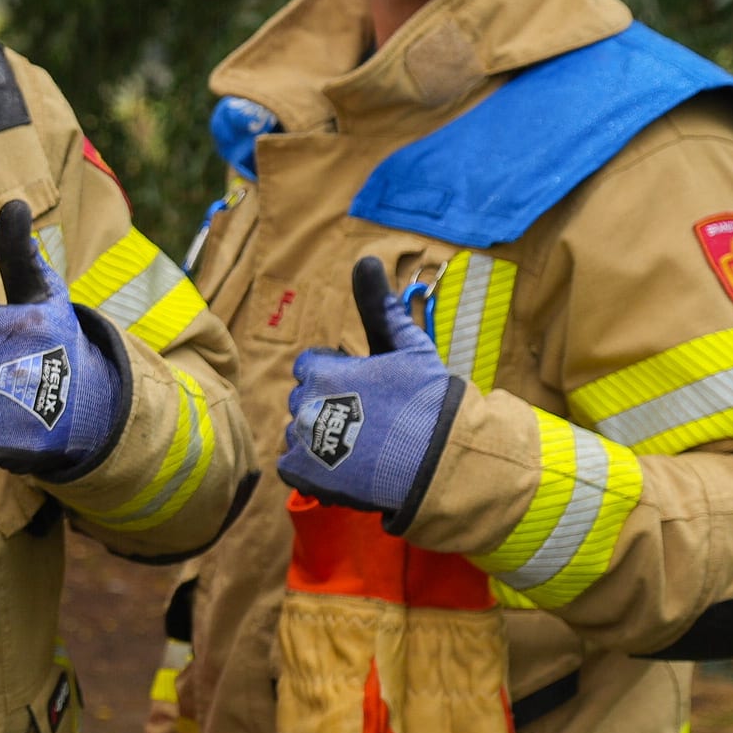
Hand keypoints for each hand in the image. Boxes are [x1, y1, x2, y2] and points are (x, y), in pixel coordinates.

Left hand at [0, 200, 122, 475]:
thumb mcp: (44, 296)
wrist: (96, 410)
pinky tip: (9, 427)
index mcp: (21, 326)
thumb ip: (18, 253)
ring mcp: (6, 410)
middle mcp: (12, 367)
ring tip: (9, 401)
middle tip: (6, 373)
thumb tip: (13, 202)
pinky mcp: (4, 446)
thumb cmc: (57, 345)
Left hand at [277, 258, 462, 527]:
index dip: (338, 375)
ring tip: (360, 447)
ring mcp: (303, 441)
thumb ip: (379, 307)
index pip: (309, 366)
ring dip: (320, 438)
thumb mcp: (407, 347)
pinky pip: (292, 466)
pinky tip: (345, 467)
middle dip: (328, 405)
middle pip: (302, 399)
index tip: (366, 389)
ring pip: (298, 432)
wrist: (441, 460)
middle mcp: (304, 403)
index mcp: (323, 370)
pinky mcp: (304, 475)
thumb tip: (366, 257)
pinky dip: (313, 468)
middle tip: (368, 420)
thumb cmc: (428, 400)